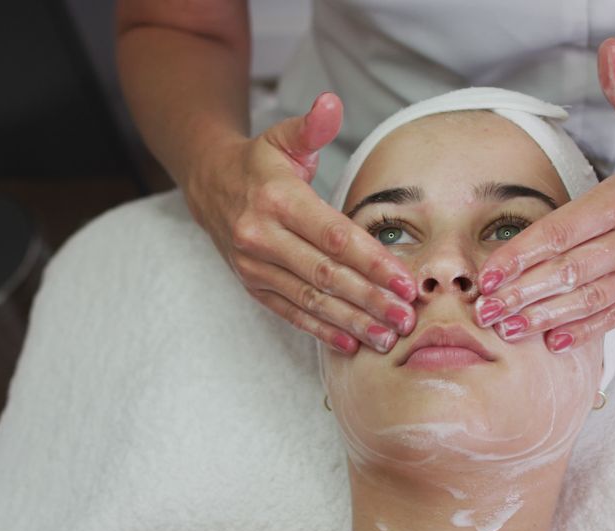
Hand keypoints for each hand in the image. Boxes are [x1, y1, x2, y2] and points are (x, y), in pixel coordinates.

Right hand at [184, 92, 417, 354]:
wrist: (207, 184)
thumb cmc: (259, 163)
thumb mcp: (284, 137)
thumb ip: (312, 126)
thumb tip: (331, 103)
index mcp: (277, 200)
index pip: (333, 236)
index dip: (372, 261)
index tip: (406, 280)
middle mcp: (262, 237)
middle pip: (326, 275)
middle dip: (370, 299)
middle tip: (406, 317)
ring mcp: (255, 266)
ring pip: (310, 300)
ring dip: (352, 321)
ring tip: (388, 336)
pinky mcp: (253, 286)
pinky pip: (291, 313)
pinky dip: (322, 331)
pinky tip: (351, 343)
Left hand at [473, 38, 614, 351]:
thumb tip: (610, 49)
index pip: (568, 229)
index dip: (525, 252)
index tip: (490, 270)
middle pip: (573, 270)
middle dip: (525, 292)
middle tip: (484, 309)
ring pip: (592, 299)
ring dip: (546, 317)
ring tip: (508, 328)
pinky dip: (585, 330)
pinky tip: (553, 341)